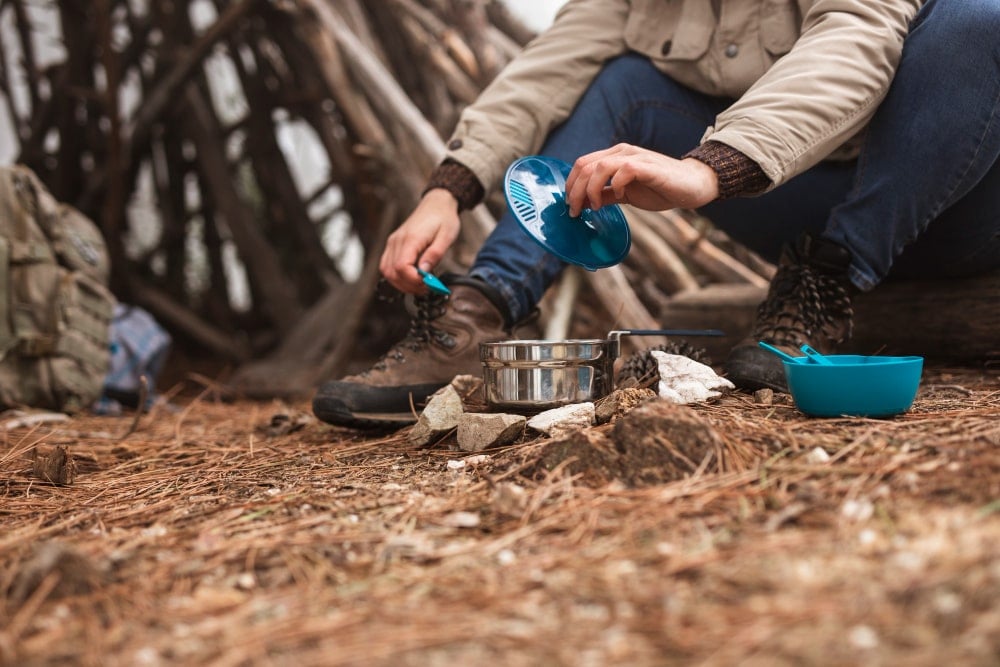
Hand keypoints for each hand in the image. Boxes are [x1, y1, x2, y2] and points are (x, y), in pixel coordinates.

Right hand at [379, 189, 461, 292]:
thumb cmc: (444, 219)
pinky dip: (396, 276)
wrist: (436, 204)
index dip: (413, 280)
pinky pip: (386, 265)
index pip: (402, 267)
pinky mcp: (393, 244)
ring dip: (401, 283)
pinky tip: (411, 278)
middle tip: (426, 288)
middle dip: (409, 285)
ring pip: (386, 271)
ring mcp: (393, 242)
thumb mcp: (447, 237)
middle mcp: (397, 240)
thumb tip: (424, 272)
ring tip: (419, 285)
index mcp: (411, 238)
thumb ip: (435, 254)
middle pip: (392, 272)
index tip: (428, 284)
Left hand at [564, 144, 719, 216]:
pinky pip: (623, 170)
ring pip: (600, 166)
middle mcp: (622, 152)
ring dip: (591, 189)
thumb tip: (582, 203)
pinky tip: (619, 196)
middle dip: (575, 191)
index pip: (582, 164)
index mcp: (614, 157)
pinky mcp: (648, 166)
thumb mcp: (625, 194)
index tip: (571, 205)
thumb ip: (604, 195)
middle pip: (585, 166)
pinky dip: (615, 185)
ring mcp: (635, 157)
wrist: (691, 186)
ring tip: (594, 206)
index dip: (571, 184)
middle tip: (575, 211)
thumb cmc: (660, 189)